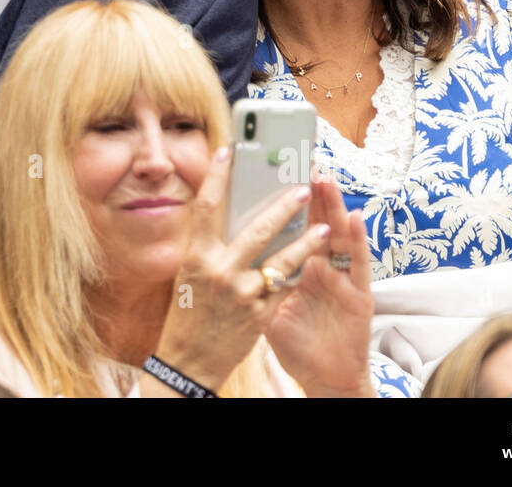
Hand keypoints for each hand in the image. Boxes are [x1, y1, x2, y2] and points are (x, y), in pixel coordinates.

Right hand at [148, 147, 330, 394]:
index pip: (206, 207)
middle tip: (303, 188)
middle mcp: (219, 272)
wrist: (189, 360)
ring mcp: (242, 294)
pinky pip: (286, 287)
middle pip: (257, 229)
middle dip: (283, 207)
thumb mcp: (189, 273)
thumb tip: (229, 213)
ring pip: (281, 260)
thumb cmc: (187, 311)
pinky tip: (315, 260)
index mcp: (196, 257)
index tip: (229, 151)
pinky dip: (300, 272)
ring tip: (323, 226)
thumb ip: (209, 245)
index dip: (217, 177)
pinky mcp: (260, 315)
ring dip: (306, 241)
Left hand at [266, 173, 373, 397]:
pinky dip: (359, 238)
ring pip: (339, 233)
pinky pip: (359, 263)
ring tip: (322, 175)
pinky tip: (355, 216)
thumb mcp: (269, 307)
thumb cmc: (296, 342)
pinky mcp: (360, 295)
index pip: (293, 224)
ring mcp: (343, 278)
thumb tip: (221, 252)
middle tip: (297, 157)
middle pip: (315, 221)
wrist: (325, 377)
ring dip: (332, 202)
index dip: (285, 197)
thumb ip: (255, 279)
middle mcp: (324, 266)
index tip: (273, 169)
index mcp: (300, 266)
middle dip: (307, 190)